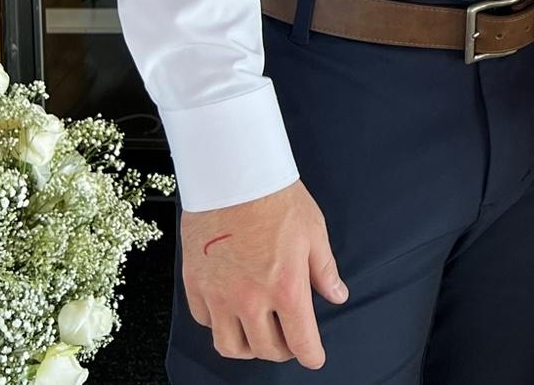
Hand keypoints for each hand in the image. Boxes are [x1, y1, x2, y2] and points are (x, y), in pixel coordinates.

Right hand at [181, 180, 347, 369]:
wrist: (233, 175)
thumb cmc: (277, 198)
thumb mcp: (313, 231)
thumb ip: (324, 270)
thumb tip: (337, 295)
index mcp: (286, 287)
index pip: (301, 342)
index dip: (311, 355)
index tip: (314, 357)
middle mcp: (250, 300)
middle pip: (267, 349)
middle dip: (284, 350)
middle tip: (290, 339)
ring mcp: (219, 296)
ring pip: (231, 346)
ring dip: (249, 347)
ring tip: (260, 332)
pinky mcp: (196, 286)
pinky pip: (206, 322)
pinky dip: (221, 324)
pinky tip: (232, 310)